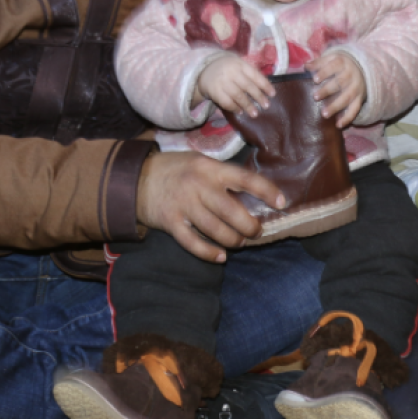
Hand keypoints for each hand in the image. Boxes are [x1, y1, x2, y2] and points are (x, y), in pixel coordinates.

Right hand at [134, 151, 284, 261]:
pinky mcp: (170, 222)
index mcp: (210, 168)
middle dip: (249, 225)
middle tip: (256, 231)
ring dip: (233, 240)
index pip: (245, 178)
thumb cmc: (175, 170)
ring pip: (216, 229)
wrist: (135, 179)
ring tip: (239, 242)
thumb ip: (221, 176)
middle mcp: (198, 185)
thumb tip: (251, 194)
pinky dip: (209, 253)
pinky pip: (193, 243)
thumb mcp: (200, 162)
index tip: (282, 202)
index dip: (266, 191)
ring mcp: (183, 205)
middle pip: (232, 210)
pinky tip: (220, 256)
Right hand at [195, 55, 274, 115]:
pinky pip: (226, 102)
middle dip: (258, 97)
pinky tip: (240, 112)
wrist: (204, 69)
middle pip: (247, 86)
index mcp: (239, 64)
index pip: (255, 75)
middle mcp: (231, 72)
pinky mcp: (214, 91)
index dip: (265, 85)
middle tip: (266, 106)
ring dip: (247, 105)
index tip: (273, 94)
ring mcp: (222, 82)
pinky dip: (234, 108)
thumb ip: (250, 74)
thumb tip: (266, 88)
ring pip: (238, 95)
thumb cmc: (228, 69)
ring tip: (255, 113)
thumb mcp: (238, 65)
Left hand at [308, 52, 364, 126]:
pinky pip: (355, 109)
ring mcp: (356, 88)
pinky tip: (338, 125)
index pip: (334, 67)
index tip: (315, 79)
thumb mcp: (331, 59)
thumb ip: (319, 62)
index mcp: (343, 63)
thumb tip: (306, 66)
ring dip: (336, 106)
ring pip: (347, 97)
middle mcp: (351, 75)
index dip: (324, 73)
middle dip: (327, 90)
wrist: (362, 69)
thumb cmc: (340, 65)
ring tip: (324, 114)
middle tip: (315, 97)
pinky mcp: (359, 99)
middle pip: (340, 83)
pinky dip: (347, 118)